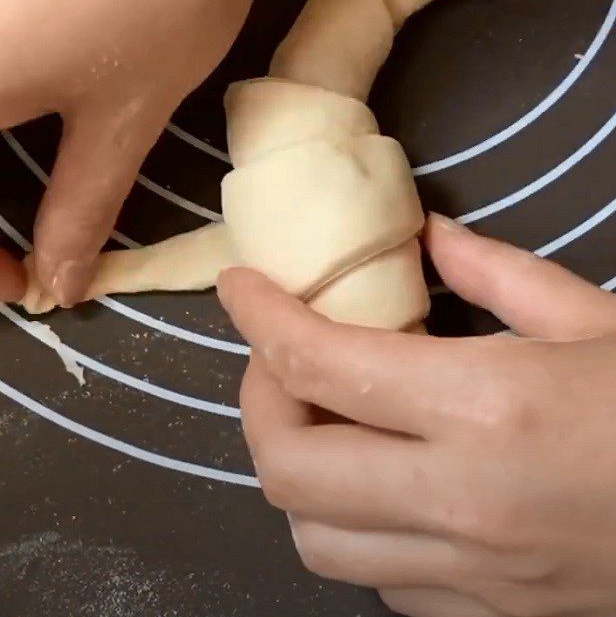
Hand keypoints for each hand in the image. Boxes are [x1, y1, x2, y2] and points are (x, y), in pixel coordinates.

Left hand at [218, 214, 615, 616]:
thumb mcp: (599, 320)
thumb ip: (499, 274)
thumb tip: (428, 238)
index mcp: (487, 408)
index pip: (319, 365)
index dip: (259, 318)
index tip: (237, 287)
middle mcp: (461, 500)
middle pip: (288, 470)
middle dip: (259, 405)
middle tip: (281, 360)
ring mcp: (472, 575)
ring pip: (316, 538)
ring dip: (296, 471)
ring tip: (324, 418)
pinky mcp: (489, 616)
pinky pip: (376, 578)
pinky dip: (352, 522)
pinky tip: (382, 480)